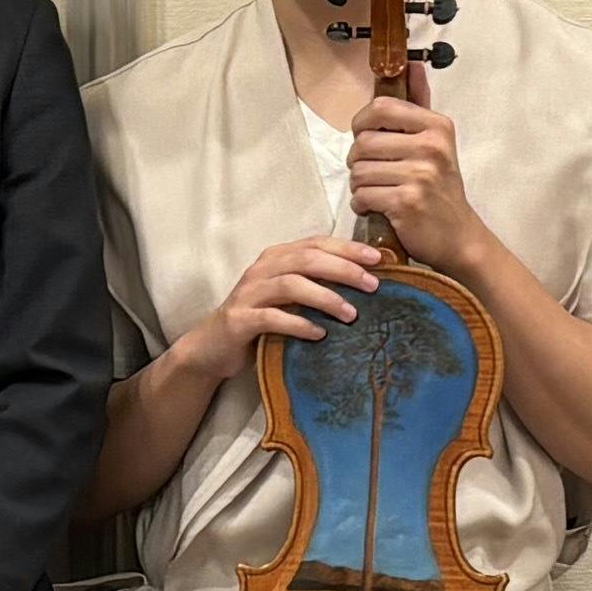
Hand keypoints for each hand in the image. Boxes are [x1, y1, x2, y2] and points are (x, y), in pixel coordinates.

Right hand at [183, 232, 385, 373]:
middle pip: (306, 260)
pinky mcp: (240, 320)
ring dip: (325, 298)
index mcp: (276, 258)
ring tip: (351, 314)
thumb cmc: (260, 319)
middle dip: (343, 270)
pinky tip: (320, 334)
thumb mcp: (288, 297)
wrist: (213, 346)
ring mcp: (249, 293)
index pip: (315, 244)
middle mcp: (262, 270)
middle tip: (372, 285)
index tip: (378, 259)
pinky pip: (272, 318)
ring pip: (291, 285)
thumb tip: (364, 282)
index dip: (347, 249)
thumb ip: (315, 284)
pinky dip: (299, 324)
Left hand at [342, 95, 493, 284]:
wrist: (458, 236)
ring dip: (360, 185)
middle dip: (357, 161)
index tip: (367, 137)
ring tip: (377, 191)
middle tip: (372, 172)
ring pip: (359, 171)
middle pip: (363, 142)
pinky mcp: (406, 202)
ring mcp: (419, 175)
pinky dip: (363, 205)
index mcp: (437, 126)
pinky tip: (377, 207)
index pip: (380, 107)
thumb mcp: (437, 141)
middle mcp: (431, 147)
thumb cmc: (440, 188)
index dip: (362, 122)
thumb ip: (420, 103)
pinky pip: (362, 196)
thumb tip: (412, 63)